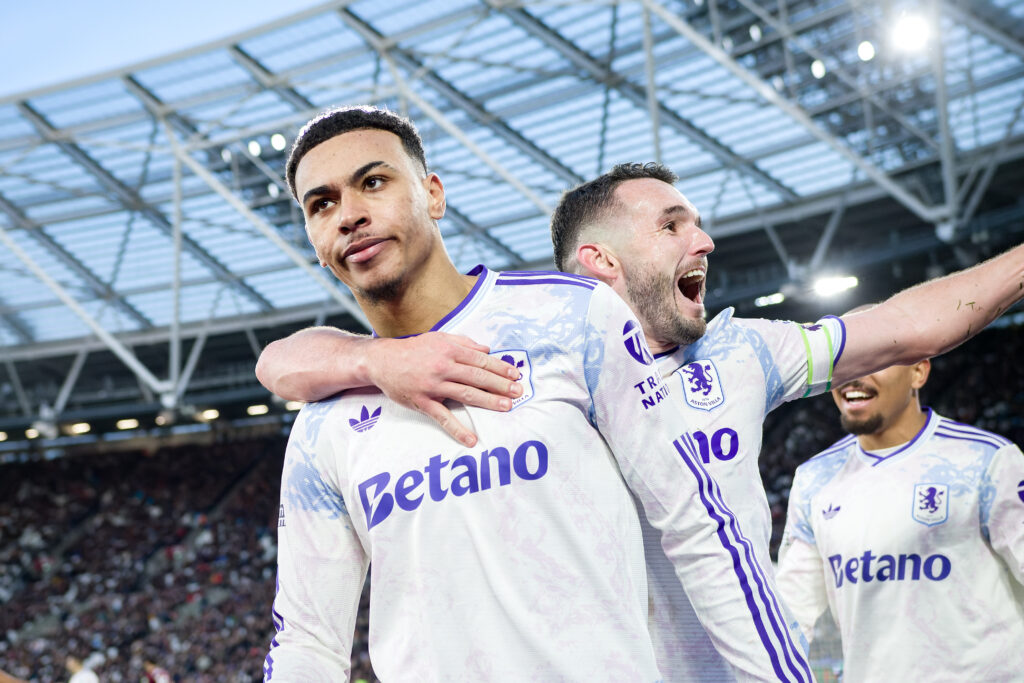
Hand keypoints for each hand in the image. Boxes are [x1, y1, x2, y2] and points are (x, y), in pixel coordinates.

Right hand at [365, 332, 522, 446]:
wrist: (382, 361)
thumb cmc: (413, 349)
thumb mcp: (438, 338)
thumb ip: (464, 342)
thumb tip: (488, 349)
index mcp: (449, 349)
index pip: (480, 359)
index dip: (499, 368)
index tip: (515, 375)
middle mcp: (442, 366)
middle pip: (477, 376)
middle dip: (500, 385)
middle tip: (518, 392)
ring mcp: (432, 386)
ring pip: (466, 394)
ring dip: (488, 402)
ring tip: (506, 407)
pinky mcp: (422, 402)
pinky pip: (443, 417)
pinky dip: (457, 429)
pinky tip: (471, 439)